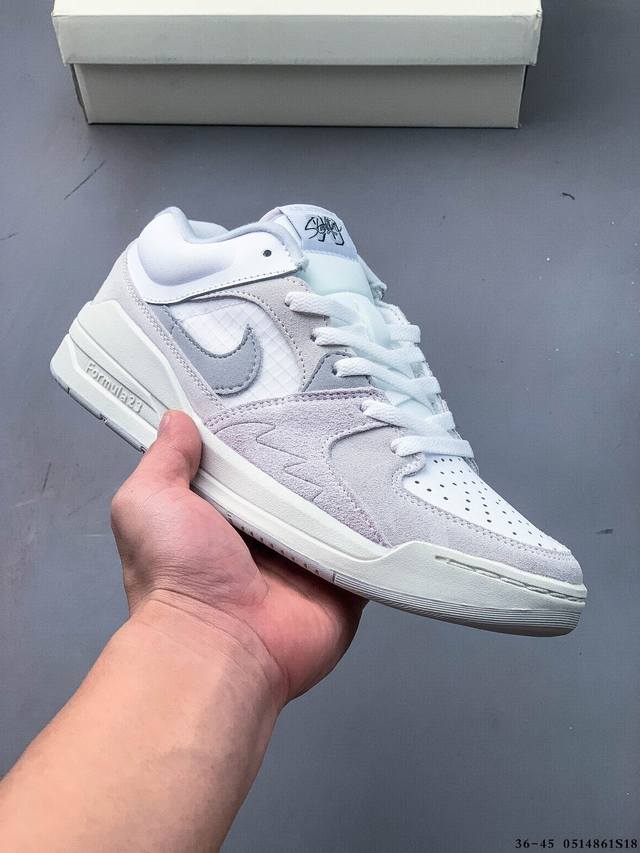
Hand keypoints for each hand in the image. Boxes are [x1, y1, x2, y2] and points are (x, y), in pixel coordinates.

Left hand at [111, 411, 364, 707]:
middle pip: (296, 483)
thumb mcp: (149, 503)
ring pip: (336, 509)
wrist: (220, 646)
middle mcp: (264, 535)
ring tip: (374, 434)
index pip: (245, 463)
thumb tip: (177, 419)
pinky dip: (380, 522)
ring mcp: (306, 557)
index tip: (278, 393)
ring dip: (350, 483)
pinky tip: (395, 484)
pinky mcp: (342, 579)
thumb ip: (164, 460)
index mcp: (221, 515)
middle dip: (311, 453)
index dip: (257, 432)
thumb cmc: (177, 575)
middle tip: (336, 408)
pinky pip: (369, 544)